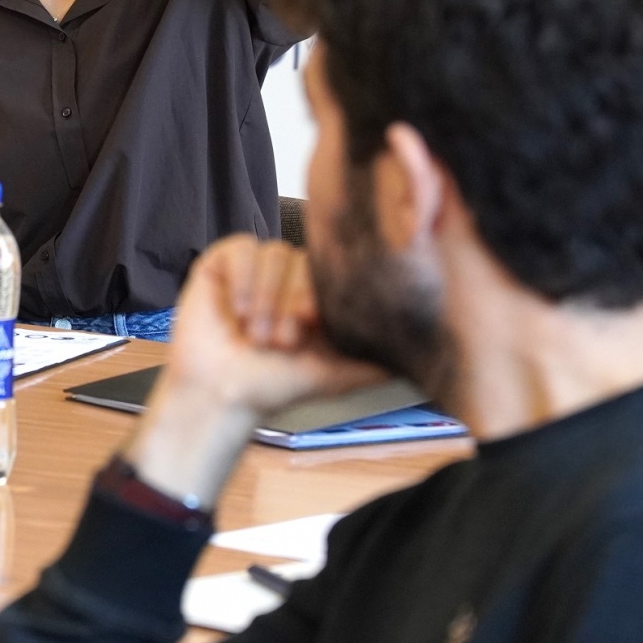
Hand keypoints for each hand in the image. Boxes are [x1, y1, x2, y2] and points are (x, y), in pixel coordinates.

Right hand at [160, 234, 384, 416]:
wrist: (223, 394)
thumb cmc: (275, 386)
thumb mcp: (339, 375)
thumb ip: (378, 362)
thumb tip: (420, 357)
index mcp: (317, 294)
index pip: (330, 269)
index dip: (320, 292)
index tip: (312, 322)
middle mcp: (288, 276)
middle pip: (302, 259)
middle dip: (291, 300)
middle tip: (281, 341)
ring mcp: (256, 267)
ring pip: (273, 253)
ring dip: (265, 297)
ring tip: (256, 336)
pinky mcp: (223, 262)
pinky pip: (242, 248)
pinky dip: (243, 279)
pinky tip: (238, 310)